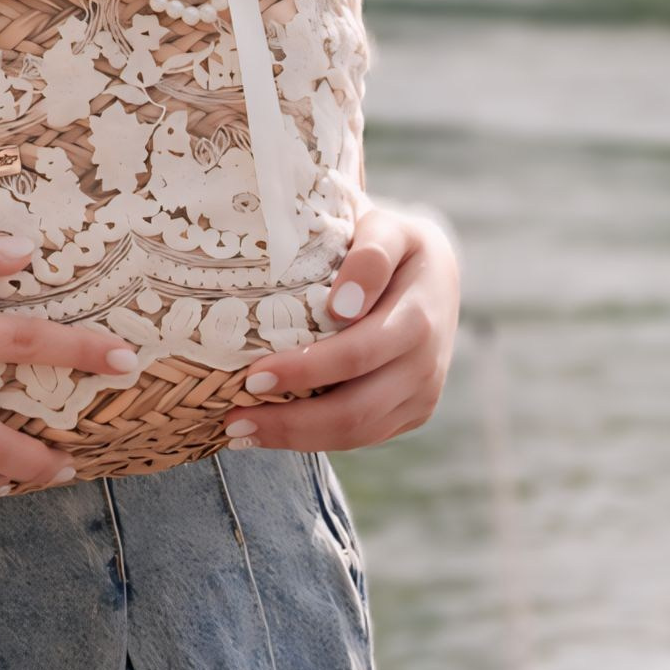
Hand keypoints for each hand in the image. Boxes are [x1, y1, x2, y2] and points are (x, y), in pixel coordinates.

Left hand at [221, 204, 460, 455]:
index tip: (251, 376)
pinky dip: (315, 439)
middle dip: (290, 421)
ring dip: (295, 439)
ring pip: (356, 435)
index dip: (304, 371)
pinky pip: (362, 438)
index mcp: (418, 319)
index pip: (356, 355)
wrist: (436, 275)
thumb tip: (343, 307)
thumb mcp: (388, 230)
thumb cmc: (396, 246)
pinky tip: (274, 431)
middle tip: (233, 417)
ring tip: (241, 431)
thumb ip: (371, 256)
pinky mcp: (412, 414)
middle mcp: (425, 366)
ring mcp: (422, 396)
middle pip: (354, 411)